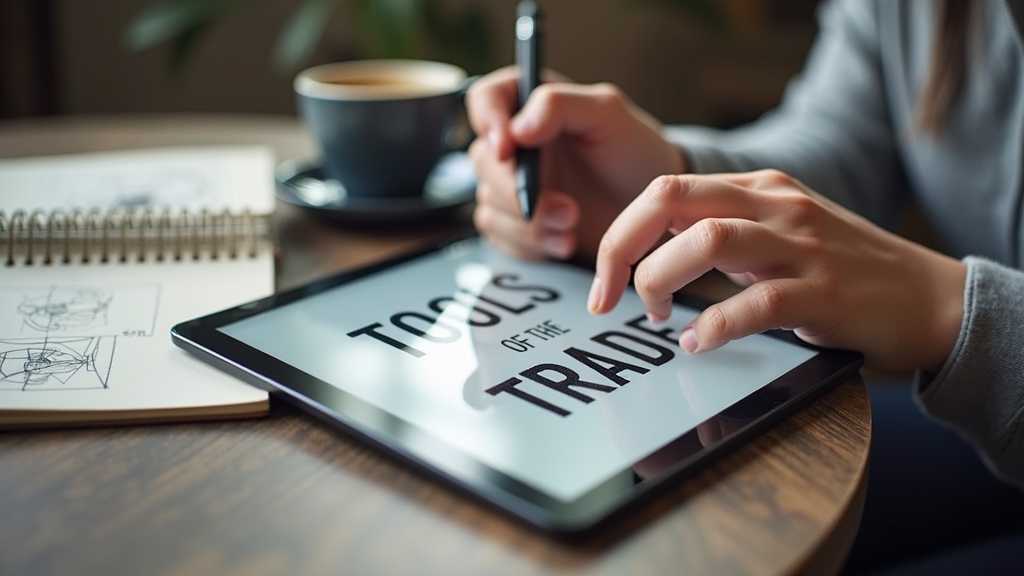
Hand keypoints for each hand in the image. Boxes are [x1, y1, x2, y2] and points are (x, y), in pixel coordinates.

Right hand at [466, 66, 683, 260]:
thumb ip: (559, 105)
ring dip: (528, 224)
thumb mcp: (607, 114)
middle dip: (518, 190)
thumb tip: (517, 127)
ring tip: (571, 226)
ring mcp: (512, 185)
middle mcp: (515, 144)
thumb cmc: (635, 153)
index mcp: (530, 104)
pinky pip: (498, 235)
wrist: (651, 209)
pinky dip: (528, 244)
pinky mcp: (515, 222)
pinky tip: (562, 242)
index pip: (485, 99)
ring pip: (489, 203)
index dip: (487, 122)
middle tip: (564, 207)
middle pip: (483, 160)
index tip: (506, 149)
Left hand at [588, 170, 966, 373]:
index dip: (620, 232)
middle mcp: (777, 206)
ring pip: (707, 239)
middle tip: (605, 296)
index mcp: (759, 189)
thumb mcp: (778, 235)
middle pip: (673, 199)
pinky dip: (714, 325)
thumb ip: (722, 234)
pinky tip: (697, 343)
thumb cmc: (842, 271)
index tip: (602, 279)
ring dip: (660, 280)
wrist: (929, 298)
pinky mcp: (824, 294)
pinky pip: (756, 303)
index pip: (667, 189)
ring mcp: (802, 247)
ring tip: (654, 316)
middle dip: (621, 246)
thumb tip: (649, 256)